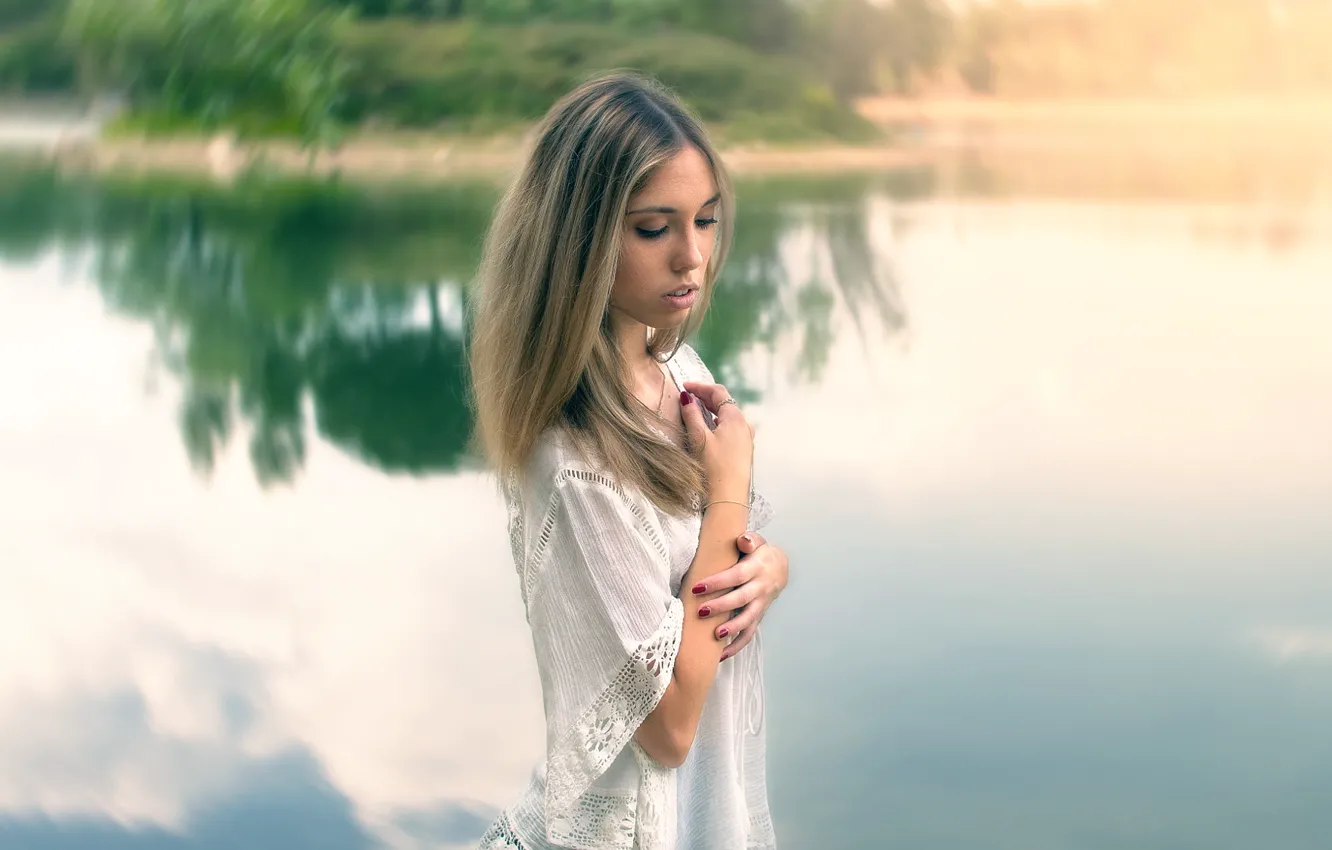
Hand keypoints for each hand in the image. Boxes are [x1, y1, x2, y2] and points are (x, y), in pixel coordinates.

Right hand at [680, 381, 752, 500]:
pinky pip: (730, 429)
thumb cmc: (713, 468)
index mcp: (736, 418)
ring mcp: (746, 439)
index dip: (700, 387)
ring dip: (711, 411)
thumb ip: (692, 415)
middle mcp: (745, 426)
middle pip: (725, 403)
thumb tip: (686, 398)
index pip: (718, 393)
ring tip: (695, 411)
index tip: (684, 387)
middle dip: (705, 397)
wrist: (728, 498)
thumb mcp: (699, 438)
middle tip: (687, 397)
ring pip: (728, 416)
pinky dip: (717, 423)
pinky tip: (707, 430)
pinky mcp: (743, 451)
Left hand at [690, 532, 787, 660]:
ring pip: (748, 620)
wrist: (780, 568)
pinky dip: (736, 646)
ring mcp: (760, 604)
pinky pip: (749, 634)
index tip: (697, 587)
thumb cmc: (760, 554)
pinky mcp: (758, 616)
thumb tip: (743, 540)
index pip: (736, 576)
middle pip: (741, 599)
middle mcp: (760, 588)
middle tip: (701, 611)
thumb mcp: (758, 542)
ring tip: (715, 636)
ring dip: (732, 629)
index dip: (718, 582)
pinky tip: (721, 655)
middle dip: (721, 606)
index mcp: (757, 568)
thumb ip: (750, 540)